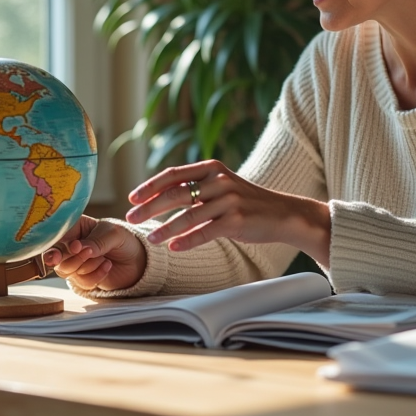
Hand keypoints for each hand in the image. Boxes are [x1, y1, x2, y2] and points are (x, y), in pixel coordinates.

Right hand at [42, 215, 146, 291]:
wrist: (137, 260)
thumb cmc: (123, 240)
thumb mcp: (113, 234)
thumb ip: (96, 241)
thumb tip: (79, 248)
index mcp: (73, 227)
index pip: (55, 233)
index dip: (57, 241)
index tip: (74, 246)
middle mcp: (69, 245)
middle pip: (54, 255)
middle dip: (66, 257)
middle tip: (82, 254)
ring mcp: (74, 262)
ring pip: (65, 269)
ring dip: (86, 266)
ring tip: (103, 258)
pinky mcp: (81, 278)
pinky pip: (80, 282)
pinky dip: (95, 276)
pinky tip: (107, 266)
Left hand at [125, 160, 330, 264]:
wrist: (284, 214)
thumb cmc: (247, 203)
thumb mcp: (222, 186)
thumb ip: (197, 187)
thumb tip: (160, 195)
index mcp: (212, 167)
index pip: (173, 174)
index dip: (150, 186)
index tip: (132, 198)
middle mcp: (219, 180)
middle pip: (175, 193)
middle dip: (149, 207)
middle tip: (131, 217)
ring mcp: (229, 200)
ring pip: (188, 216)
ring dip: (165, 228)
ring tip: (150, 238)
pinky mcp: (237, 221)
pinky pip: (205, 232)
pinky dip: (187, 241)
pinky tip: (173, 247)